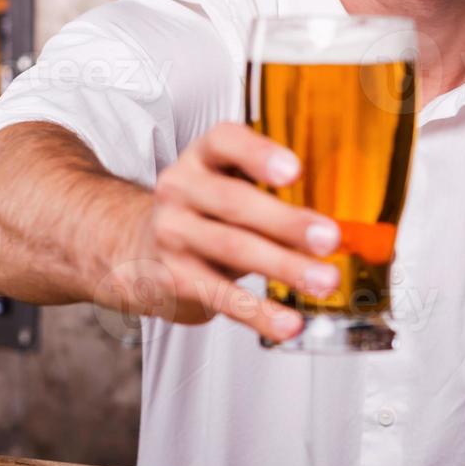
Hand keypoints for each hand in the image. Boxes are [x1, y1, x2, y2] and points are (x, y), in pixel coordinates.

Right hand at [110, 123, 340, 341]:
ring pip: (232, 248)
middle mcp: (180, 189)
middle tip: (329, 238)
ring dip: (284, 266)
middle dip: (286, 222)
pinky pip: (221, 296)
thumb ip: (268, 196)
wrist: (135, 249)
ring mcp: (173, 234)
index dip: (259, 154)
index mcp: (201, 158)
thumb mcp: (225, 186)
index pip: (225, 142)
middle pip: (234, 202)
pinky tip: (288, 323)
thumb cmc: (201, 214)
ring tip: (323, 280)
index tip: (294, 171)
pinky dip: (260, 313)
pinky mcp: (174, 278)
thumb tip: (328, 229)